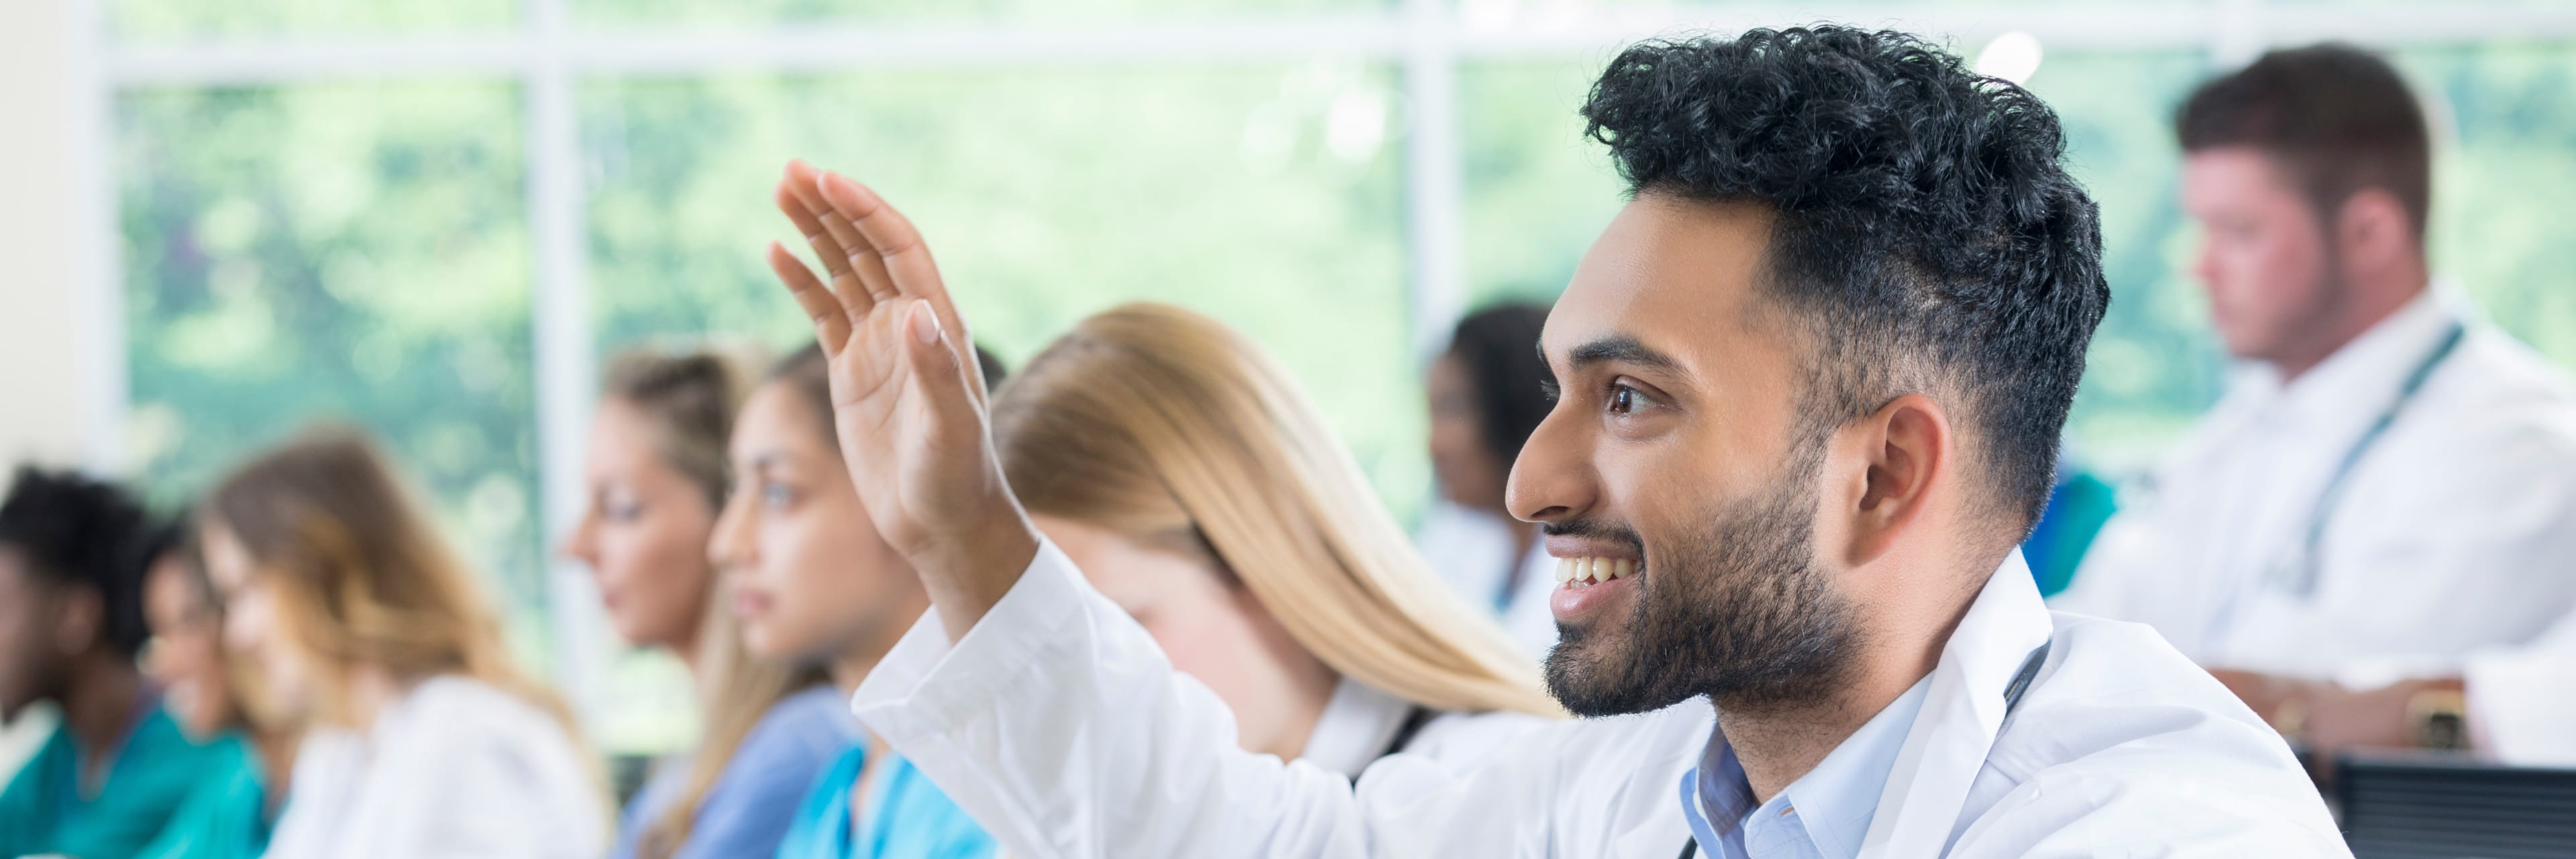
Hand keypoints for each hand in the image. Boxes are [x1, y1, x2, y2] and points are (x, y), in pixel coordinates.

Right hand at [765, 161, 1038, 636]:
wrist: (942, 523)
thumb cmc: (957, 478)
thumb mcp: (951, 428)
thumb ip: (936, 371)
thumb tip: (915, 310)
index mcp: (937, 326)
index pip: (899, 249)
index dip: (866, 212)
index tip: (828, 181)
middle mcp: (910, 326)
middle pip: (866, 249)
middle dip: (832, 207)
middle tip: (791, 169)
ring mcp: (879, 348)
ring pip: (842, 273)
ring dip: (814, 232)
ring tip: (781, 190)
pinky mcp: (853, 373)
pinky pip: (824, 314)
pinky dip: (801, 282)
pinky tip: (776, 251)